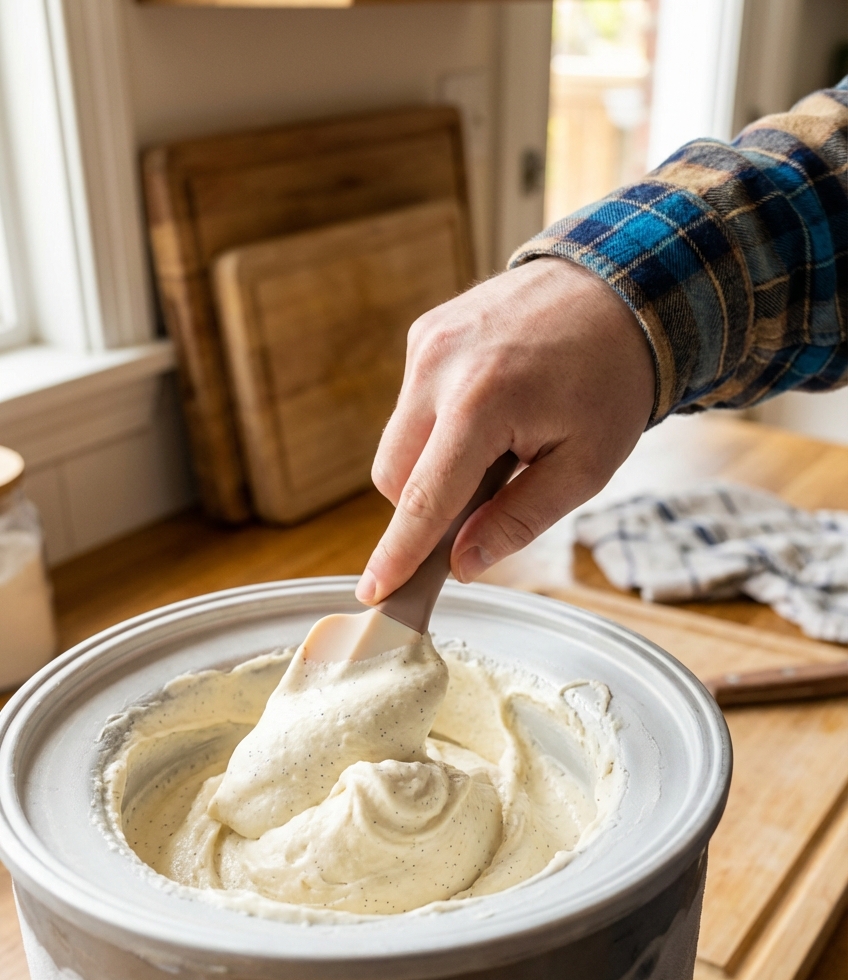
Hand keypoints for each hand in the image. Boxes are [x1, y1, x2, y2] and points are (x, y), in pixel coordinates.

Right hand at [355, 257, 655, 605]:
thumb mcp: (585, 467)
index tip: (375, 592)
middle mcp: (438, 368)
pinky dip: (440, 426)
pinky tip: (491, 409)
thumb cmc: (610, 381)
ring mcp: (426, 343)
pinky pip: (413, 405)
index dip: (398, 554)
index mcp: (481, 404)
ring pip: (398, 443)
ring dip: (434, 464)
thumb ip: (518, 520)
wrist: (621, 286)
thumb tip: (462, 564)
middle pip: (394, 477)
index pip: (424, 500)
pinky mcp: (426, 332)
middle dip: (427, 505)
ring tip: (501, 444)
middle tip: (491, 496)